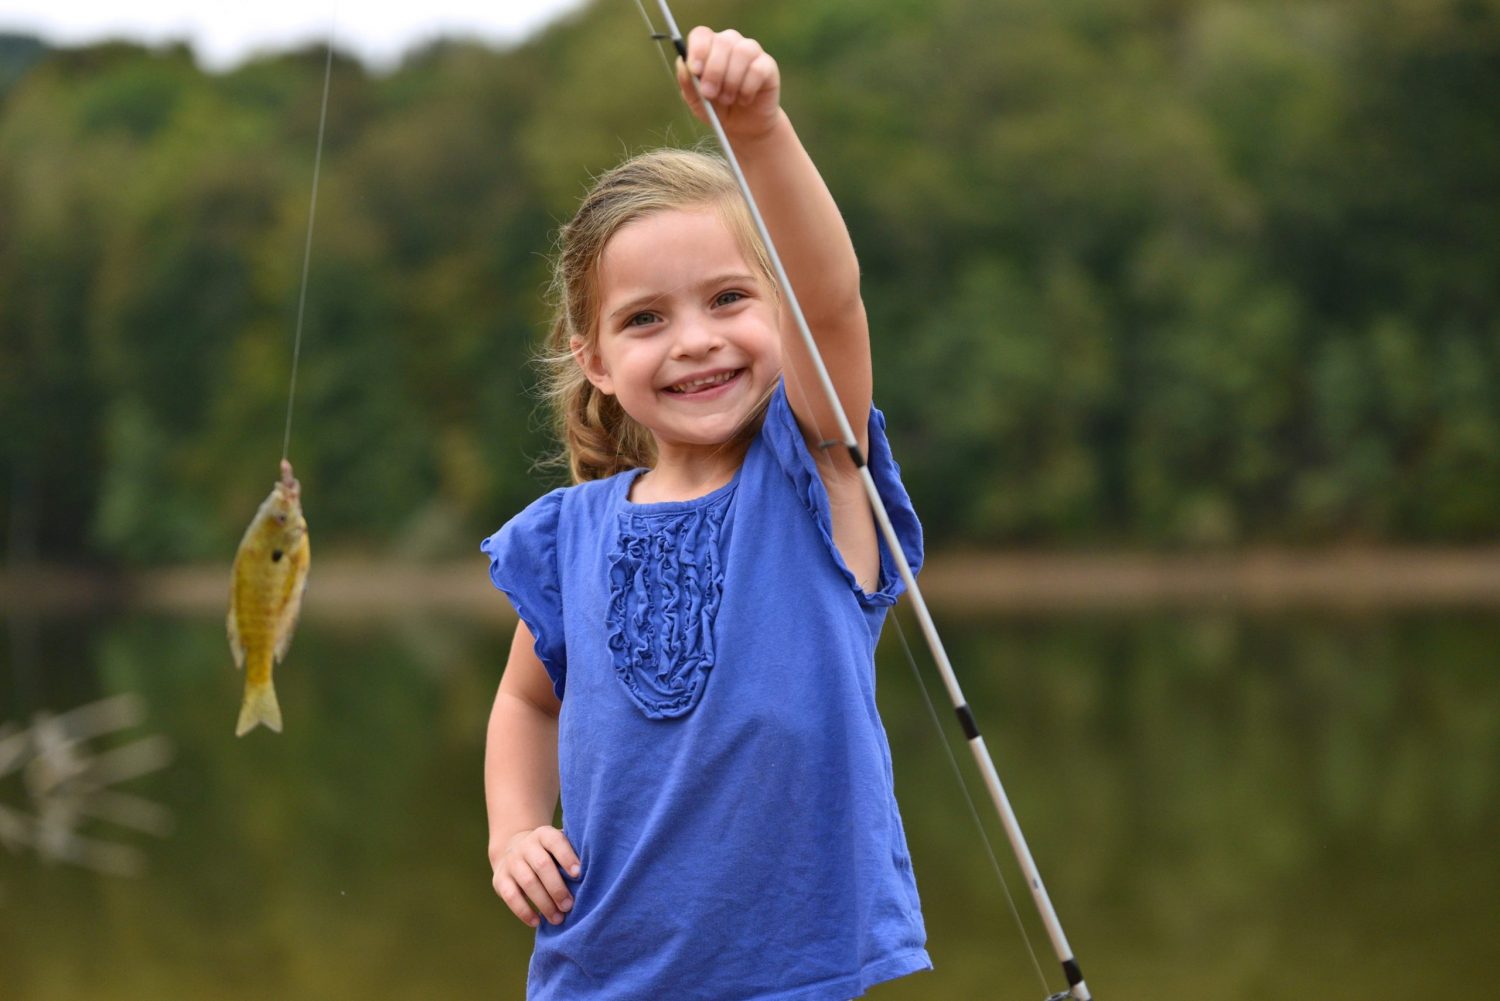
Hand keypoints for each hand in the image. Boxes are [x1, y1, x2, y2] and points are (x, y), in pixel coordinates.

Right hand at [491, 826, 580, 927]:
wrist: (513, 850)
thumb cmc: (549, 854)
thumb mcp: (559, 847)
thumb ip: (573, 854)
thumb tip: (597, 873)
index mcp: (544, 835)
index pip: (555, 842)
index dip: (567, 857)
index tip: (579, 873)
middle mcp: (526, 846)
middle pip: (542, 865)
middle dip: (557, 888)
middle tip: (569, 906)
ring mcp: (511, 862)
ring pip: (528, 882)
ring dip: (544, 903)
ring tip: (558, 919)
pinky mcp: (500, 879)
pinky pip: (511, 896)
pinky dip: (524, 911)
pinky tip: (537, 921)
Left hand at [676, 27, 781, 141]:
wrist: (743, 128)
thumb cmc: (718, 110)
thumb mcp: (697, 102)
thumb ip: (688, 83)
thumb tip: (682, 63)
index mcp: (709, 48)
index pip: (702, 35)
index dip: (698, 50)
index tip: (695, 70)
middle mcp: (730, 44)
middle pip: (722, 41)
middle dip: (714, 70)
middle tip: (710, 94)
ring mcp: (751, 52)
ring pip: (742, 52)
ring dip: (731, 79)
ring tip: (728, 99)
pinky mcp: (767, 66)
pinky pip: (758, 69)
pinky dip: (748, 88)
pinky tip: (744, 99)